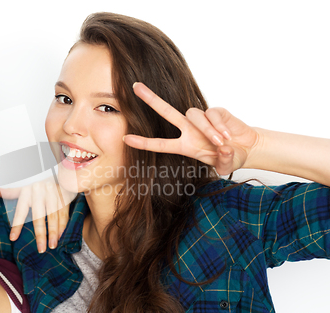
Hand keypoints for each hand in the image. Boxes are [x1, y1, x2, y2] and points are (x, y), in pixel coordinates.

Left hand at [0, 178, 75, 252]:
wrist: (59, 170)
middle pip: (39, 217)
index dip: (17, 225)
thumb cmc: (39, 182)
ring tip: (52, 246)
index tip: (13, 238)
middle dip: (41, 235)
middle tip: (41, 249)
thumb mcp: (24, 185)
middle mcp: (39, 192)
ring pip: (53, 217)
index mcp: (27, 192)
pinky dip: (62, 226)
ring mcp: (53, 194)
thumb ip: (11, 191)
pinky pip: (63, 214)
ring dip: (54, 233)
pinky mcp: (64, 196)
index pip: (20, 211)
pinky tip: (60, 236)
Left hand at [124, 83, 259, 174]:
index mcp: (185, 145)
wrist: (248, 147)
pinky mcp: (215, 111)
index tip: (125, 138)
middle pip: (166, 111)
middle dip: (151, 99)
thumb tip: (225, 149)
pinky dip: (220, 126)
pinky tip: (228, 136)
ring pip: (194, 116)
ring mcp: (201, 119)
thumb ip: (224, 161)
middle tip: (135, 86)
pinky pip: (212, 115)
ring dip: (208, 130)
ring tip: (221, 143)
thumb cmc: (231, 156)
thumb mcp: (225, 165)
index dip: (143, 142)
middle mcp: (189, 129)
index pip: (160, 143)